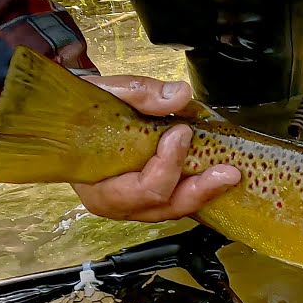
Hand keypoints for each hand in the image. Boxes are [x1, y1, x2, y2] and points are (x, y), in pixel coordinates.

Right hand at [70, 75, 240, 220]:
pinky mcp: (147, 200)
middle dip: (197, 189)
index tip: (181, 131)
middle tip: (227, 173)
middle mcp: (115, 203)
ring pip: (172, 209)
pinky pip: (174, 201)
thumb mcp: (107, 93)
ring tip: (227, 175)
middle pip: (162, 206)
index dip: (167, 163)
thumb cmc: (86, 112)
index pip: (142, 187)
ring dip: (202, 192)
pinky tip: (215, 176)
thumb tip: (180, 95)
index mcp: (98, 185)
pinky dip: (195, 190)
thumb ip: (142, 94)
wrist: (75, 121)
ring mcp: (133, 205)